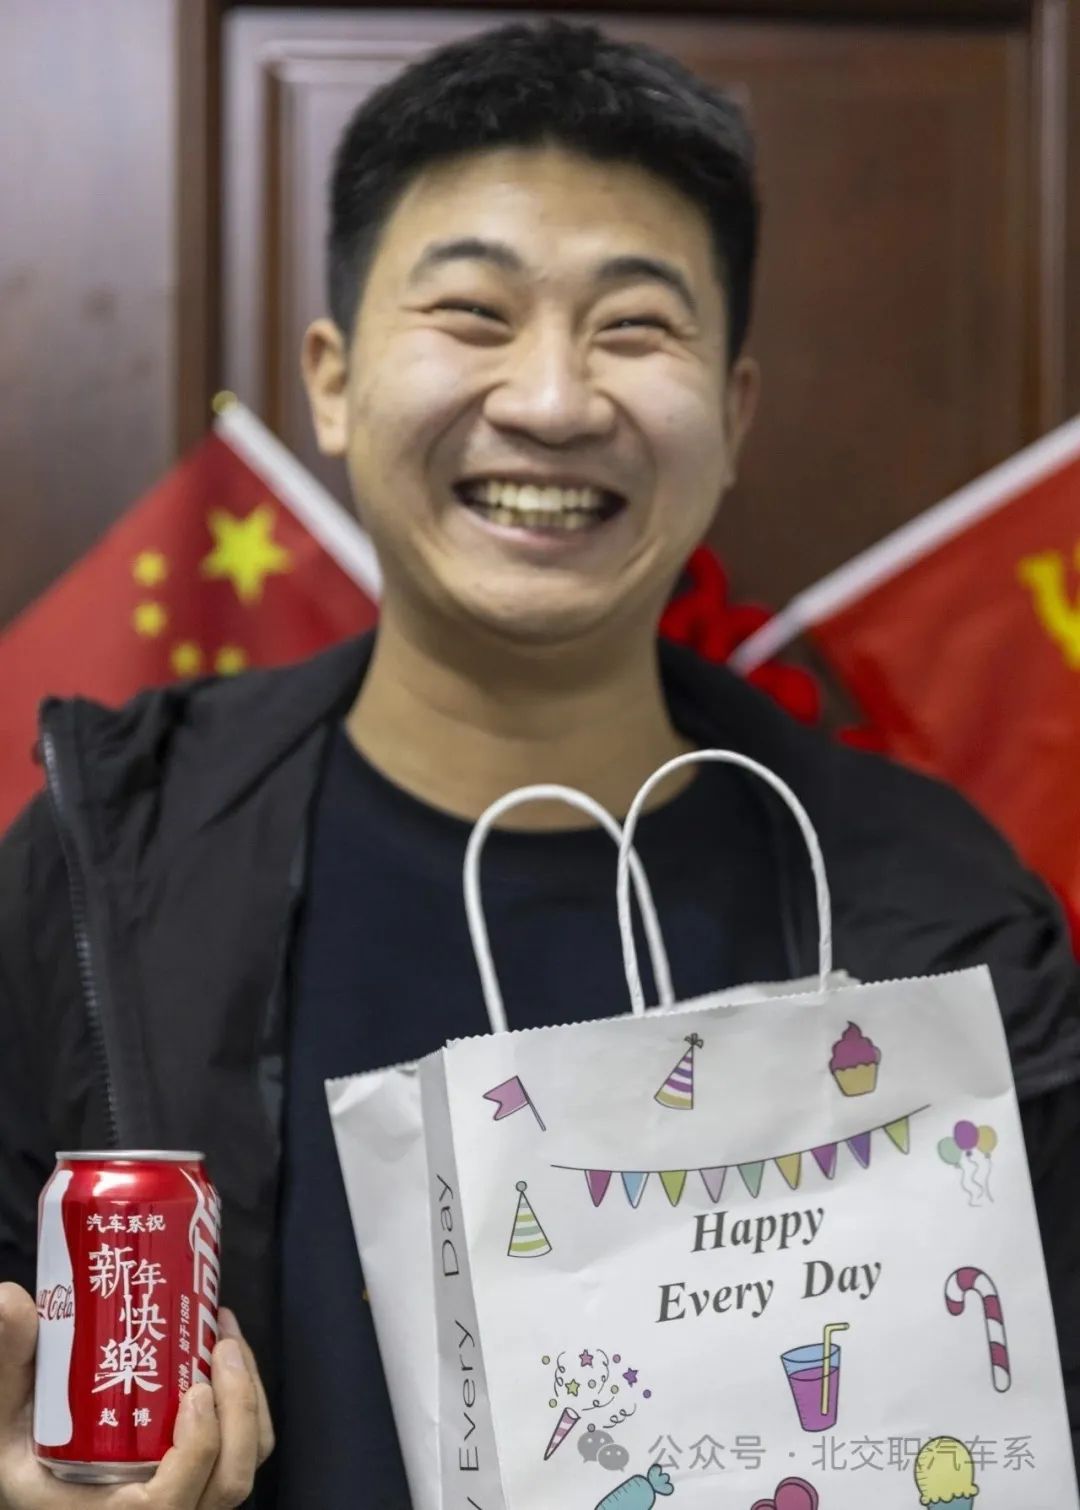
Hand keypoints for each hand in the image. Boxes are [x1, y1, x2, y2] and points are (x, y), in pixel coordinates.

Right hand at [0, 1283, 273, 1507]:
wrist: (45, 1477)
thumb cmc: (27, 1459)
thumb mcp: (5, 1423)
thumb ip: (7, 1365)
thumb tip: (10, 1301)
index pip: (167, 1504)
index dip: (197, 1450)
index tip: (196, 1391)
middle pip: (227, 1482)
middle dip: (239, 1407)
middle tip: (222, 1344)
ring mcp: (185, 1500)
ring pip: (243, 1465)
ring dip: (248, 1398)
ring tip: (226, 1337)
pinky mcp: (202, 1480)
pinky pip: (245, 1452)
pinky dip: (248, 1405)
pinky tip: (226, 1354)